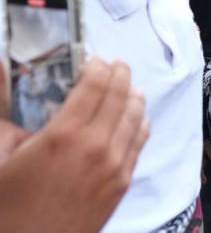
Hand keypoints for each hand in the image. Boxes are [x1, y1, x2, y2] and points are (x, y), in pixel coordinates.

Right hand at [0, 57, 149, 232]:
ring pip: (135, 118)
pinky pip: (139, 144)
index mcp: (63, 135)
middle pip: (119, 96)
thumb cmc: (9, 207)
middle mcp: (95, 145)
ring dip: (135, 97)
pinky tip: (140, 118)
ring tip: (132, 87)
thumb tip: (4, 85)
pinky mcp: (122, 183)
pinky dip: (141, 124)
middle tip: (119, 65)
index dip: (98, 67)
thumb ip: (6, 123)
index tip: (96, 59)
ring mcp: (114, 164)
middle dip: (120, 75)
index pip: (93, 86)